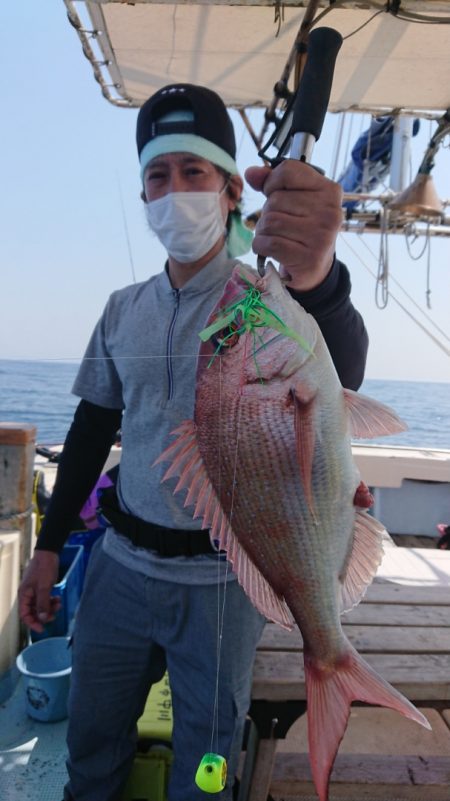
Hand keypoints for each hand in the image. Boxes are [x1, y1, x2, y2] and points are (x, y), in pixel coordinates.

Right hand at [18, 550, 60, 632]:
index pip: (24, 614)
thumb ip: (43, 604)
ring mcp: (35, 591)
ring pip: (40, 606)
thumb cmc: (43, 568)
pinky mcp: (42, 588)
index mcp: (24, 595)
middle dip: (43, 615)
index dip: (32, 623)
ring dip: (49, 608)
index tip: (42, 629)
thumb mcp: (43, 587)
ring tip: (58, 603)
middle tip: (54, 614)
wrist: (49, 553)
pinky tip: (58, 599)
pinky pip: (45, 600)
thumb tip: (43, 619)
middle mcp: (28, 595)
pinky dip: (51, 601)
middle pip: (33, 612)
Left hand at [245, 160, 342, 290]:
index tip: (274, 194)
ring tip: (274, 237)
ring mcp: (321, 236)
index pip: (289, 171)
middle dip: (267, 213)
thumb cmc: (302, 230)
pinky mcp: (309, 257)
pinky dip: (261, 246)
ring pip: (269, 221)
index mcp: (330, 191)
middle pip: (275, 200)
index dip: (272, 182)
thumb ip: (273, 183)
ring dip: (262, 231)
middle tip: (279, 226)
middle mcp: (330, 212)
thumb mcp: (294, 202)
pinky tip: (269, 250)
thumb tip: (251, 173)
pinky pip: (269, 243)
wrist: (315, 269)